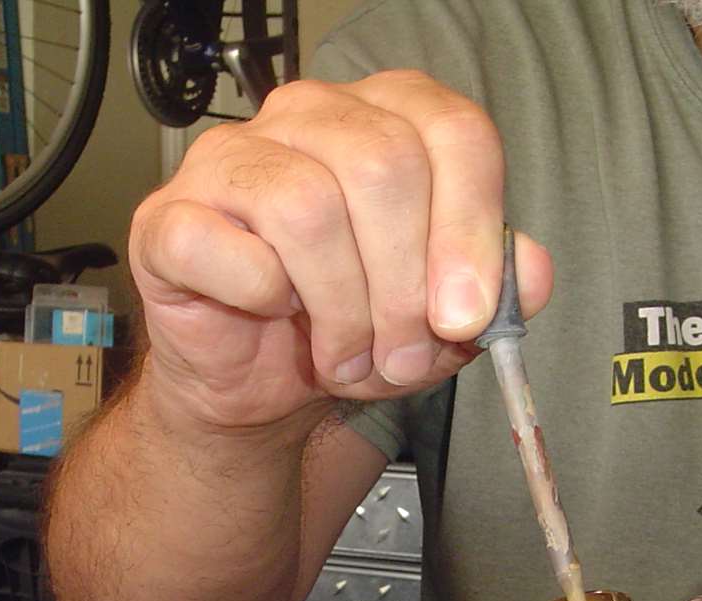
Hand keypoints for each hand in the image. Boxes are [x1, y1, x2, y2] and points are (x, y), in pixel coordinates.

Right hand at [128, 70, 553, 433]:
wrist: (257, 383)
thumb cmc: (345, 328)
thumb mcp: (440, 321)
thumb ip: (493, 290)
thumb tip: (531, 273)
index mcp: (387, 119)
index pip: (452, 131)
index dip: (471, 227)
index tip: (467, 313)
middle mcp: (310, 118)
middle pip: (384, 165)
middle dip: (406, 286)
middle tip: (404, 355)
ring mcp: (232, 159)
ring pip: (309, 207)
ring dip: (342, 308)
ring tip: (346, 357)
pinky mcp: (170, 217)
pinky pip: (232, 250)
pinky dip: (265, 300)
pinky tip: (274, 317)